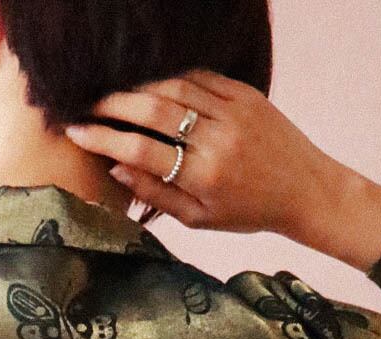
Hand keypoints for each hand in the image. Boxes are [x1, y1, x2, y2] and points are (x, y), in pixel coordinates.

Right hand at [63, 68, 343, 239]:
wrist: (305, 190)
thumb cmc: (247, 212)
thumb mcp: (197, 219)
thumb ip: (155, 195)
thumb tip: (116, 167)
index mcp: (203, 176)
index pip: (141, 150)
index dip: (103, 138)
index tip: (75, 132)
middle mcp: (217, 139)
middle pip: (153, 110)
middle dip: (112, 104)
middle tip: (86, 104)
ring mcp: (234, 111)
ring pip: (174, 88)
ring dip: (138, 87)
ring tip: (114, 93)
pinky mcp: (246, 94)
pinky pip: (200, 78)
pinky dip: (171, 78)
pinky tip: (151, 84)